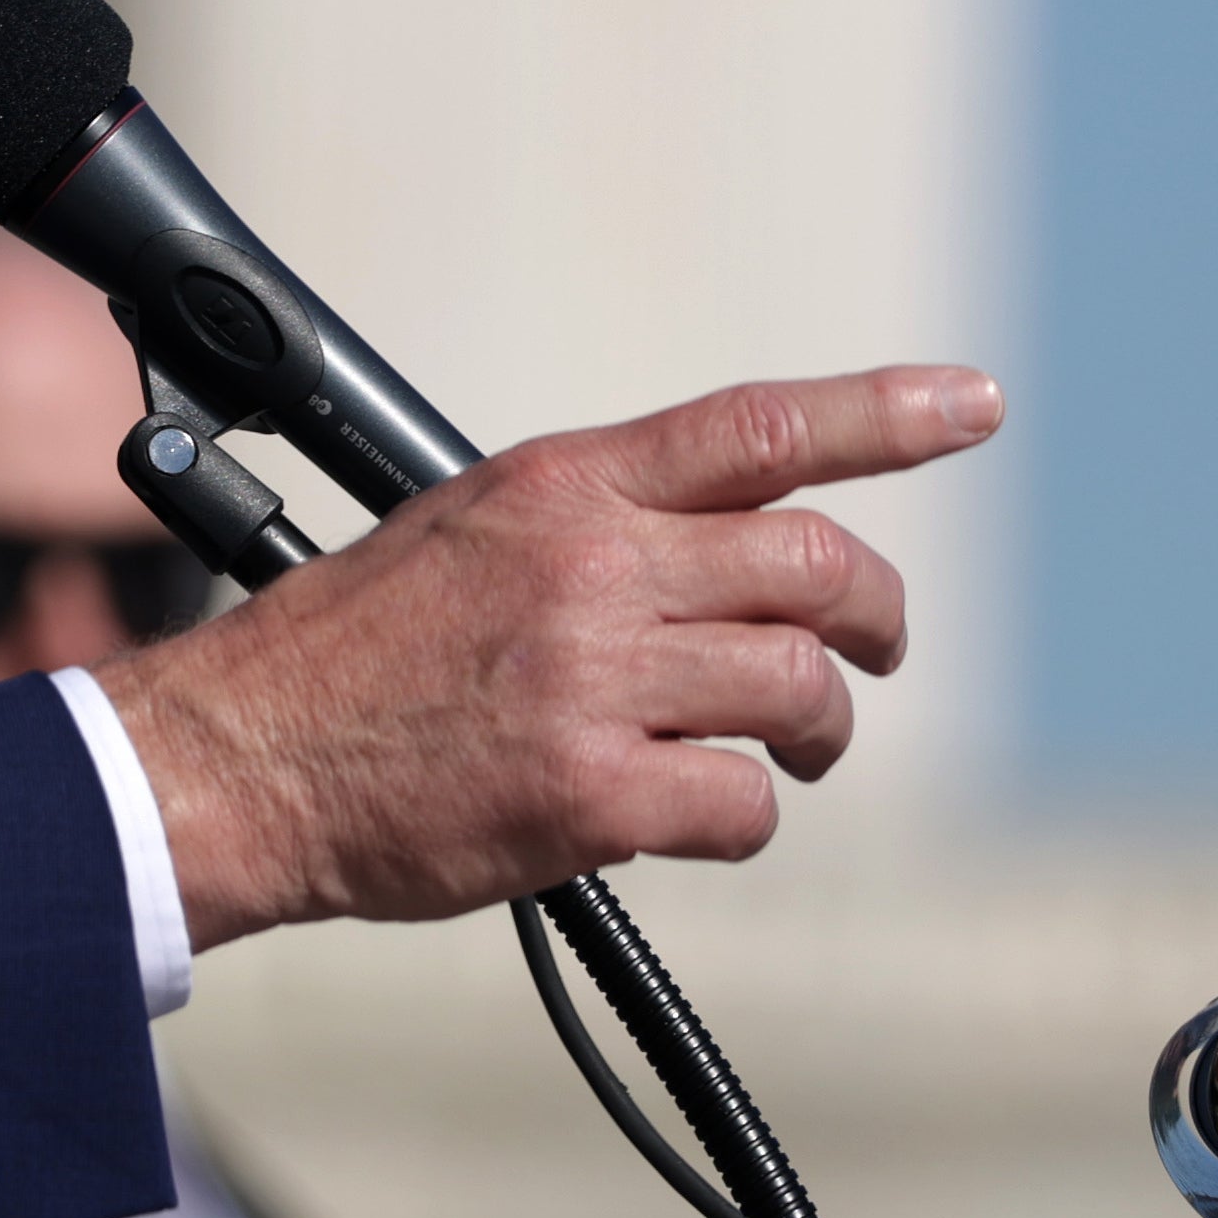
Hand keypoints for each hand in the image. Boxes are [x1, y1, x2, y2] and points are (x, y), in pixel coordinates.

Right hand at [96, 364, 1001, 943]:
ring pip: (800, 687)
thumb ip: (593, 527)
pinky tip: (688, 812)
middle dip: (877, 620)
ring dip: (815, 730)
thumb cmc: (349, 651)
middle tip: (868, 658)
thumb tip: (722, 551)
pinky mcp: (592, 793)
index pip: (756, 429)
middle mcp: (588, 566)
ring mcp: (593, 679)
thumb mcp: (464, 531)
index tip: (972, 401)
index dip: (883, 411)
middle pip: (818, 567)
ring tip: (784, 752)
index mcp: (558, 486)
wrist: (245, 753)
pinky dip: (741, 816)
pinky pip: (745, 804)